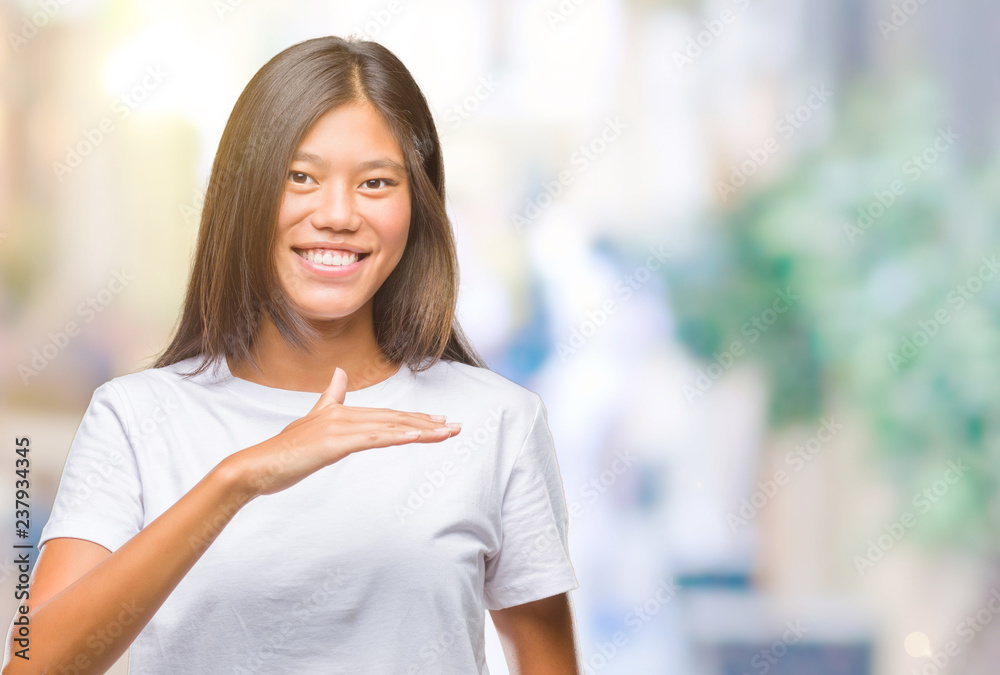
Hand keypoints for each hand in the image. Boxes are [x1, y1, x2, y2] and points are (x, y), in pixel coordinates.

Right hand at [228, 367, 459, 497]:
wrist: (257, 466)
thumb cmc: (283, 452)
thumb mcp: (311, 422)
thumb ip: (329, 398)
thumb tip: (340, 374)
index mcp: (340, 412)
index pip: (386, 415)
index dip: (414, 417)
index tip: (439, 421)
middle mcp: (343, 414)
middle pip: (394, 418)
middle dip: (427, 423)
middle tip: (456, 427)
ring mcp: (339, 427)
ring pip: (390, 427)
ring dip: (422, 430)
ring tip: (448, 433)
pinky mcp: (335, 443)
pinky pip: (374, 439)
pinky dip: (399, 436)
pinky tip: (419, 437)